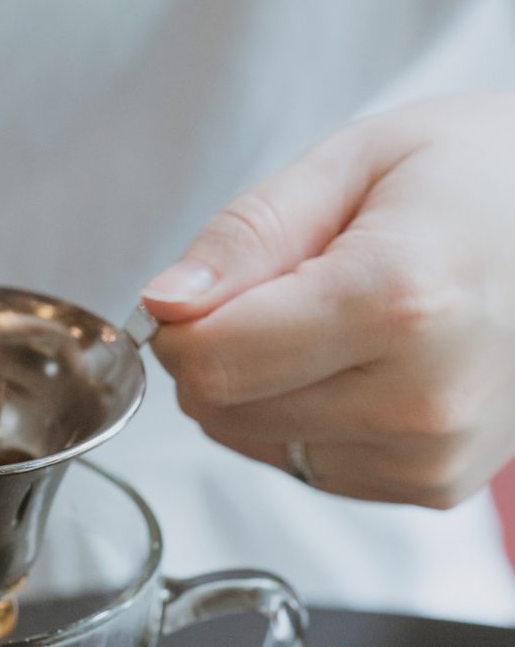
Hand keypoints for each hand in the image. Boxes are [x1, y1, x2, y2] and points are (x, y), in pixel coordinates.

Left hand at [141, 94, 514, 507]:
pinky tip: (368, 361)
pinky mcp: (435, 487)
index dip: (180, 323)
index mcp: (400, 301)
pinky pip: (308, 463)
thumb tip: (164, 303)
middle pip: (223, 412)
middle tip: (291, 285)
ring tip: (344, 319)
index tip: (209, 284)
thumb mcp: (357, 160)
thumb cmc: (485, 177)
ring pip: (256, 444)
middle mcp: (423, 400)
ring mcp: (434, 456)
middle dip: (220, 349)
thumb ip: (247, 236)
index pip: (212, 362)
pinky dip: (309, 415)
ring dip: (264, 387)